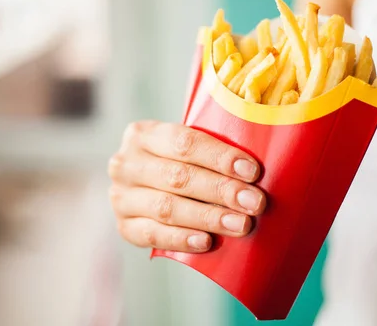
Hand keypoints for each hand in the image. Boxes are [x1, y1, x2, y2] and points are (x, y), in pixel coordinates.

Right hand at [108, 121, 264, 252]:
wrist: (148, 183)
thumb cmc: (180, 161)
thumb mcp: (188, 145)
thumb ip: (213, 149)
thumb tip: (255, 168)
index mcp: (143, 134)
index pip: (185, 143)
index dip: (220, 157)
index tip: (252, 171)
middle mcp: (126, 163)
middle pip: (178, 177)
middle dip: (221, 190)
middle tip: (254, 202)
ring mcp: (121, 196)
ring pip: (167, 207)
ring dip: (208, 217)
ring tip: (240, 225)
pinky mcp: (123, 226)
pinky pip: (152, 235)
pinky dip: (180, 239)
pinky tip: (206, 242)